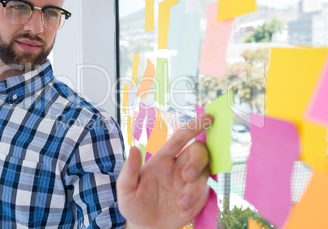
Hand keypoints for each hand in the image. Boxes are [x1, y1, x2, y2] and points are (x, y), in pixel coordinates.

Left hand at [117, 114, 212, 228]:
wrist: (146, 228)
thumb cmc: (134, 205)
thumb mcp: (126, 189)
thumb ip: (129, 170)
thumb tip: (133, 148)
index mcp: (163, 159)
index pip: (180, 138)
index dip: (194, 126)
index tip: (209, 118)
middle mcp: (179, 166)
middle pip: (198, 151)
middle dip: (196, 160)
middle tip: (186, 176)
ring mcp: (190, 181)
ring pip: (205, 172)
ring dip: (195, 187)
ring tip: (180, 203)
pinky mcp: (198, 196)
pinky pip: (206, 192)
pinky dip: (196, 201)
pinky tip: (182, 211)